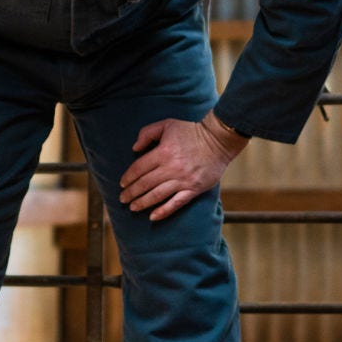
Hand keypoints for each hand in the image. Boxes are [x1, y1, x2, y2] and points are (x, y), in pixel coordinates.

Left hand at [118, 112, 248, 220]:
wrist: (218, 140)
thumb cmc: (191, 131)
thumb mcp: (167, 124)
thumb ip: (147, 133)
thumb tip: (134, 148)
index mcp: (163, 152)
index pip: (139, 168)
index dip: (128, 177)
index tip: (122, 184)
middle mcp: (171, 168)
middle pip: (145, 184)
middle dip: (131, 193)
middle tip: (122, 199)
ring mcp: (183, 180)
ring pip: (157, 195)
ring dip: (142, 203)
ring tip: (133, 207)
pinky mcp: (194, 189)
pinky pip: (176, 203)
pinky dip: (163, 211)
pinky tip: (153, 217)